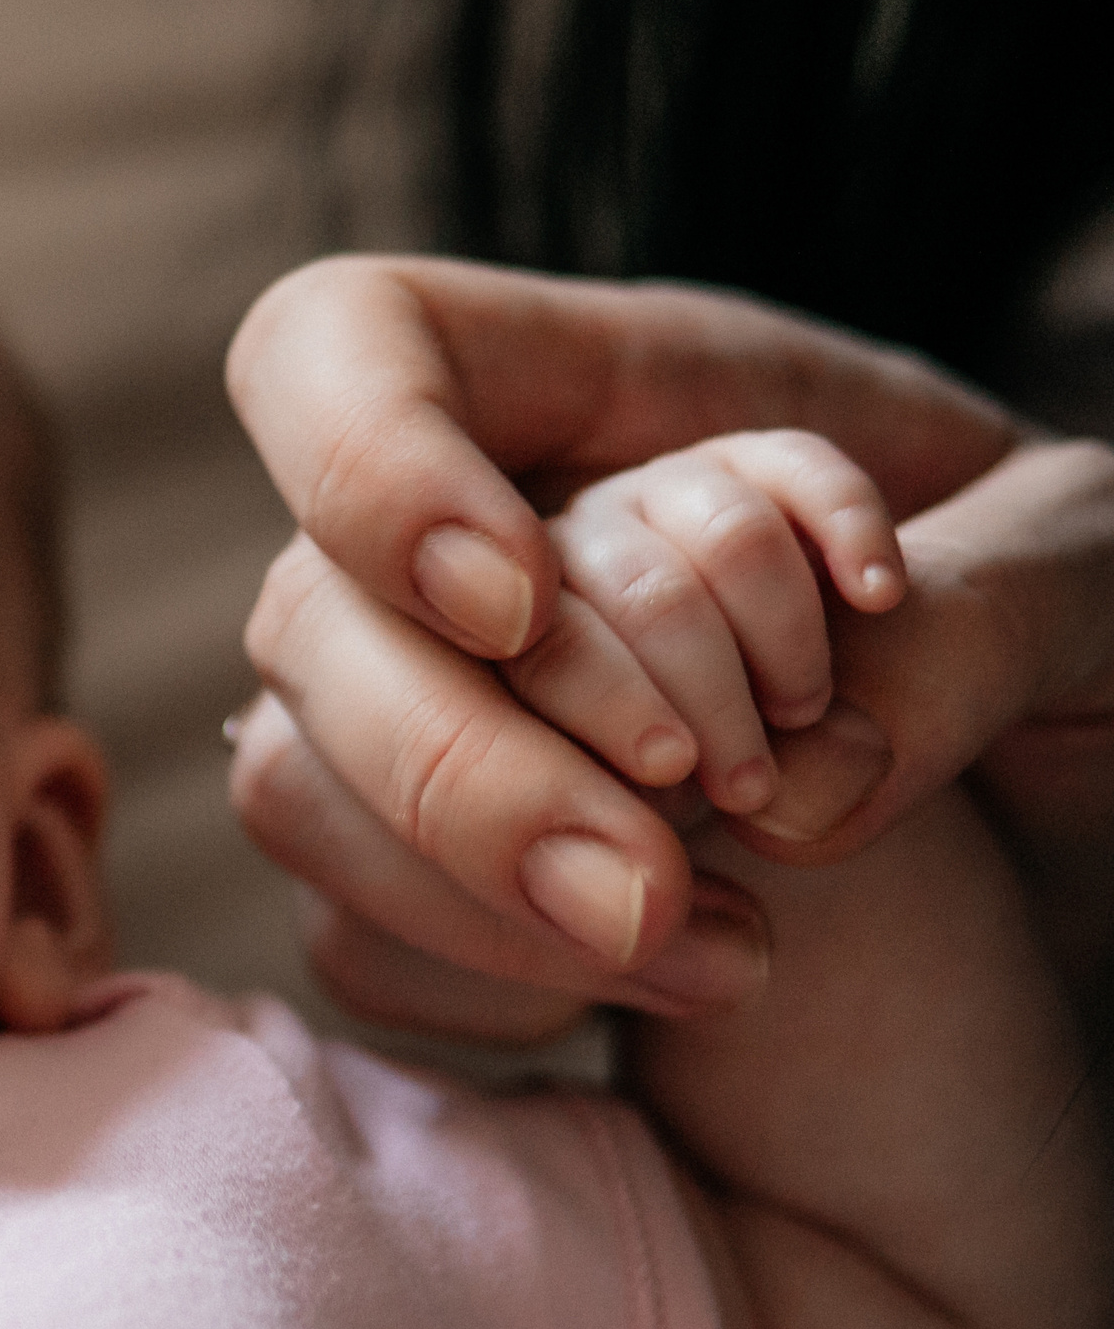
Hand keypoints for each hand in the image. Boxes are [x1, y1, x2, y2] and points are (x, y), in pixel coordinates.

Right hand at [227, 255, 1113, 1036]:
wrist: (1050, 825)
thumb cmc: (1060, 635)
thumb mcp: (1098, 558)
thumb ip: (987, 609)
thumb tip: (801, 789)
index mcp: (605, 396)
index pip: (353, 345)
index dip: (363, 457)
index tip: (511, 606)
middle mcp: (474, 549)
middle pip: (306, 612)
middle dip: (454, 762)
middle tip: (646, 878)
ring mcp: (427, 714)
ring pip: (295, 782)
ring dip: (474, 893)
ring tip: (712, 948)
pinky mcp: (427, 876)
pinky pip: (354, 934)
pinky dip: (495, 983)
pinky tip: (670, 983)